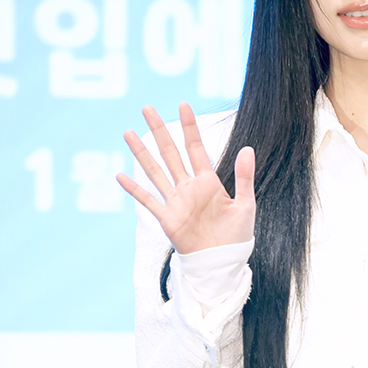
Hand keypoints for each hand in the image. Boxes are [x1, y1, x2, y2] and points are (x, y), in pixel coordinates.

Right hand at [117, 103, 254, 253]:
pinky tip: (120, 175)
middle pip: (170, 153)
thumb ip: (244, 177)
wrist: (223, 262)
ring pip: (155, 171)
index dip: (189, 127)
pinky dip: (133, 189)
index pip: (195, 148)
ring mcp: (176, 202)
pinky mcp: (167, 218)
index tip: (183, 105)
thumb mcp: (245, 204)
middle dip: (159, 131)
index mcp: (208, 182)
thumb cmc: (236, 236)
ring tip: (128, 133)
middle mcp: (189, 188)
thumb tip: (247, 148)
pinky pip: (148, 201)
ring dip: (141, 153)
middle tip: (147, 108)